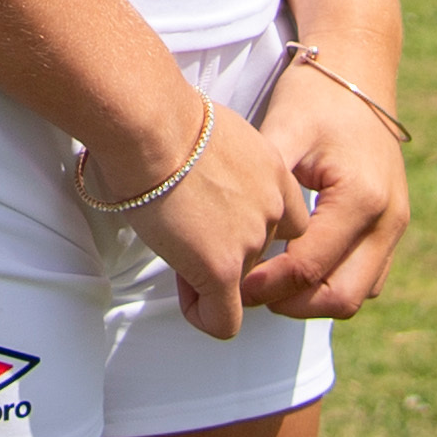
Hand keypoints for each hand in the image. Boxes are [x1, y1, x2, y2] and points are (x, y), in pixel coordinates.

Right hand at [100, 96, 307, 340]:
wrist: (151, 126)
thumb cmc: (161, 117)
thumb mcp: (212, 131)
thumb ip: (220, 161)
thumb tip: (191, 167)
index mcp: (274, 170)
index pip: (285, 219)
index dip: (248, 226)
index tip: (211, 217)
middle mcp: (273, 208)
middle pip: (261, 251)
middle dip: (226, 250)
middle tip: (184, 234)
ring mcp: (251, 240)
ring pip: (240, 282)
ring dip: (209, 274)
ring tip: (173, 248)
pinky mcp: (223, 268)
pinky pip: (224, 320)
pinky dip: (203, 315)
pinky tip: (184, 292)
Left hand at [241, 56, 410, 322]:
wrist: (357, 72)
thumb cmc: (314, 98)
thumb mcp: (283, 133)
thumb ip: (263, 187)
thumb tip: (224, 236)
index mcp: (361, 198)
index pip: (311, 266)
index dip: (267, 284)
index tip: (230, 285)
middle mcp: (388, 219)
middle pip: (342, 296)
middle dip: (290, 304)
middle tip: (244, 295)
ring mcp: (396, 226)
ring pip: (357, 294)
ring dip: (312, 300)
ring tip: (264, 286)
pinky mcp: (392, 227)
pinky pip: (366, 277)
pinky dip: (330, 283)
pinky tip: (291, 269)